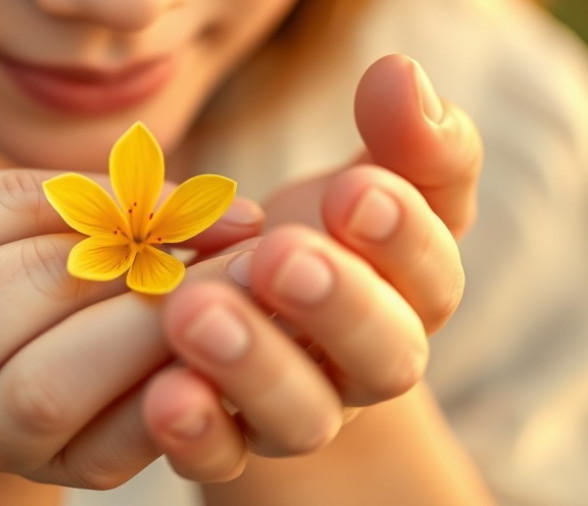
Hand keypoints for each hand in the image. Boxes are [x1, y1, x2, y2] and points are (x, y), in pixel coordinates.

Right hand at [0, 123, 262, 487]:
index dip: (114, 190)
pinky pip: (125, 428)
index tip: (197, 190)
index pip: (21, 210)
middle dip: (164, 244)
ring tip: (256, 275)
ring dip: (189, 308)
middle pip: (63, 278)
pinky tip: (231, 344)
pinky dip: (187, 383)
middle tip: (249, 232)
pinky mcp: (49, 468)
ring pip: (96, 353)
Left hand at [142, 54, 481, 481]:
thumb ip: (401, 138)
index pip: (431, 273)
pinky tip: (165, 392)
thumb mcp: (373, 180)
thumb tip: (399, 74)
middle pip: (382, 358)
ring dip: (253, 368)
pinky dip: (198, 432)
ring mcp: (299, 409)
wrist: (262, 310)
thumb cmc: (323, 231)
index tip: (356, 191)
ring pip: (301, 416)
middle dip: (336, 305)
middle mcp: (363, 362)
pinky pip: (224, 457)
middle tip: (280, 257)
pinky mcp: (233, 443)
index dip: (402, 237)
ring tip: (194, 314)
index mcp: (408, 292)